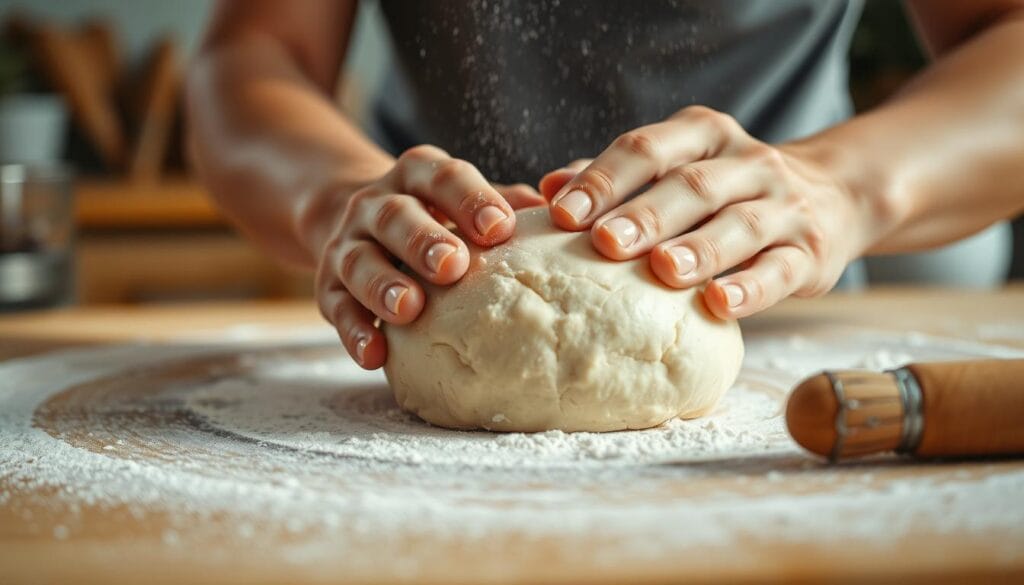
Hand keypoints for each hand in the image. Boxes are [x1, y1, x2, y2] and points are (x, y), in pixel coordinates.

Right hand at [316, 145, 544, 368]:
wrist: (355, 220)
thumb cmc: (435, 215)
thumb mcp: (464, 199)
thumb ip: (505, 204)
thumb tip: (564, 214)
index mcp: (418, 176)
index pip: (443, 178)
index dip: (470, 200)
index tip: (500, 228)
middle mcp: (376, 204)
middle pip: (396, 217)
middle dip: (423, 240)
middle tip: (453, 266)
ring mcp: (348, 244)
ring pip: (360, 262)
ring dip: (383, 285)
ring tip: (410, 309)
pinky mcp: (328, 285)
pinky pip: (336, 308)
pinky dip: (353, 332)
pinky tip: (375, 355)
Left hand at [540, 106, 860, 319]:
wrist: (833, 195)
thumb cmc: (724, 191)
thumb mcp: (677, 167)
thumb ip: (615, 178)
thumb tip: (546, 188)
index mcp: (703, 135)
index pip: (647, 149)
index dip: (604, 179)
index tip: (563, 214)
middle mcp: (747, 162)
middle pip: (691, 186)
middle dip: (644, 215)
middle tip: (605, 243)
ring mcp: (783, 205)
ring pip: (738, 224)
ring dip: (698, 248)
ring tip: (662, 270)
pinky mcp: (809, 252)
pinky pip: (779, 270)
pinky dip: (750, 287)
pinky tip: (719, 304)